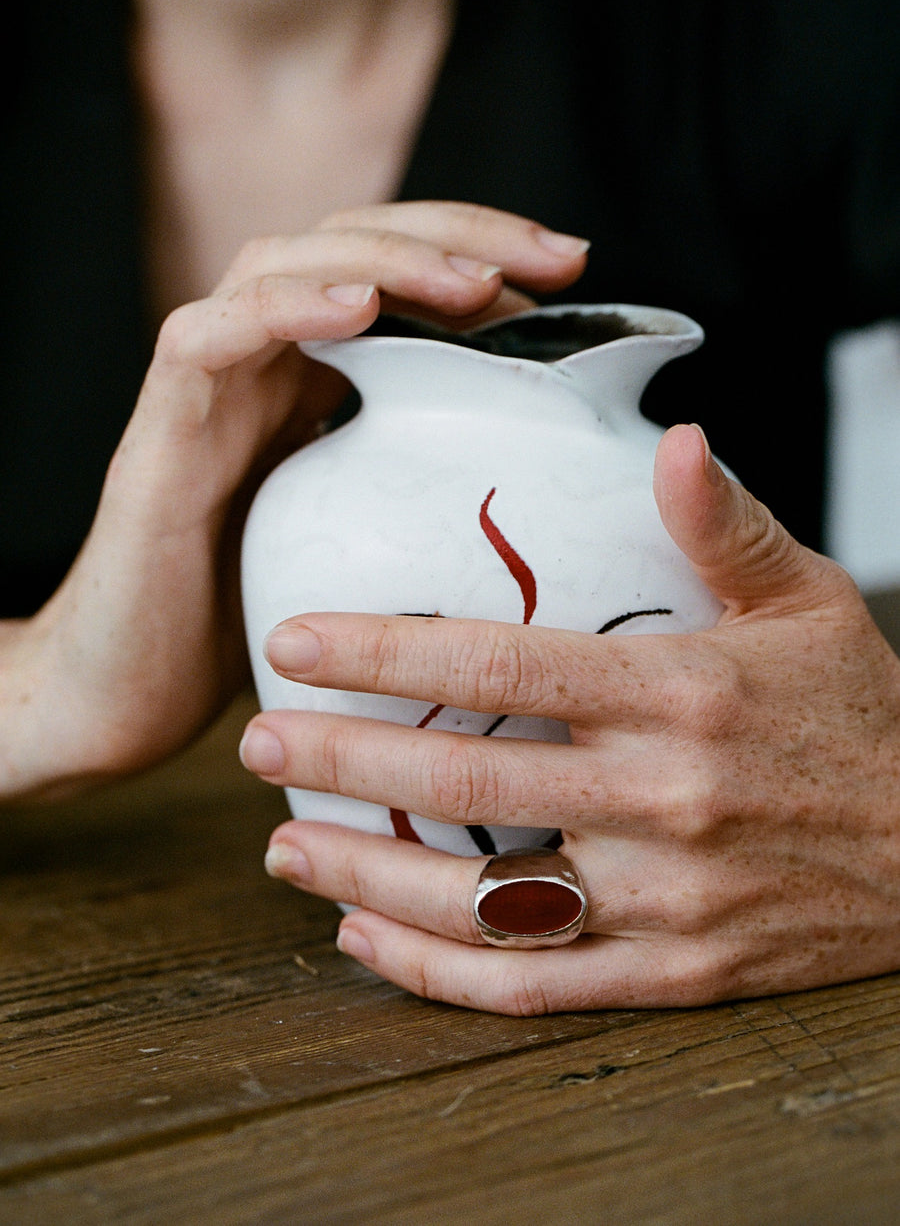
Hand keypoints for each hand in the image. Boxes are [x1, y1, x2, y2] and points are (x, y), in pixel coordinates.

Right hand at [0, 202, 587, 797]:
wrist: (128, 693)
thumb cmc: (261, 625)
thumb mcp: (372, 548)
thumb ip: (430, 494)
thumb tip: (552, 489)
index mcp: (312, 378)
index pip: (394, 271)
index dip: (483, 251)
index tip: (575, 269)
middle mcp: (260, 363)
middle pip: (348, 241)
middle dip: (457, 234)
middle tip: (557, 258)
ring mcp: (207, 387)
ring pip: (279, 262)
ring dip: (383, 259)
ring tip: (471, 283)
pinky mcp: (159, 429)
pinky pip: (208, 337)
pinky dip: (282, 307)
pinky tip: (355, 307)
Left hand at [241, 423, 899, 1014]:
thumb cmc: (861, 715)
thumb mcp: (810, 602)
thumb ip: (728, 527)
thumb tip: (672, 439)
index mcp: (684, 694)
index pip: (506, 669)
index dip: (388, 654)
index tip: (298, 639)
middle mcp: (664, 802)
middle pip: (471, 787)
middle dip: (346, 761)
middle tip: (257, 740)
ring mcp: (663, 901)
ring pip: (483, 905)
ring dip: (367, 876)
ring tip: (283, 845)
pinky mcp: (669, 975)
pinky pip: (532, 988)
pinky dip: (435, 972)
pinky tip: (364, 937)